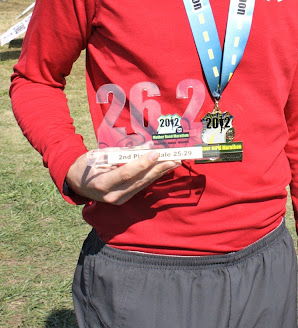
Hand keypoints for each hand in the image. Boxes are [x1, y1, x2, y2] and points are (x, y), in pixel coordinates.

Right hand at [65, 150, 180, 204]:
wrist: (75, 181)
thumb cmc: (87, 164)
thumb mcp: (102, 154)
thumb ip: (125, 152)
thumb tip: (148, 146)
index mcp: (102, 183)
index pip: (126, 173)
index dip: (142, 163)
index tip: (155, 153)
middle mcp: (112, 195)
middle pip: (139, 181)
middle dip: (158, 169)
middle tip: (174, 159)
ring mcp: (118, 199)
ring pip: (142, 184)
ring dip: (159, 173)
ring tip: (174, 163)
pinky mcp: (123, 199)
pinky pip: (140, 186)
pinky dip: (152, 176)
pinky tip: (163, 169)